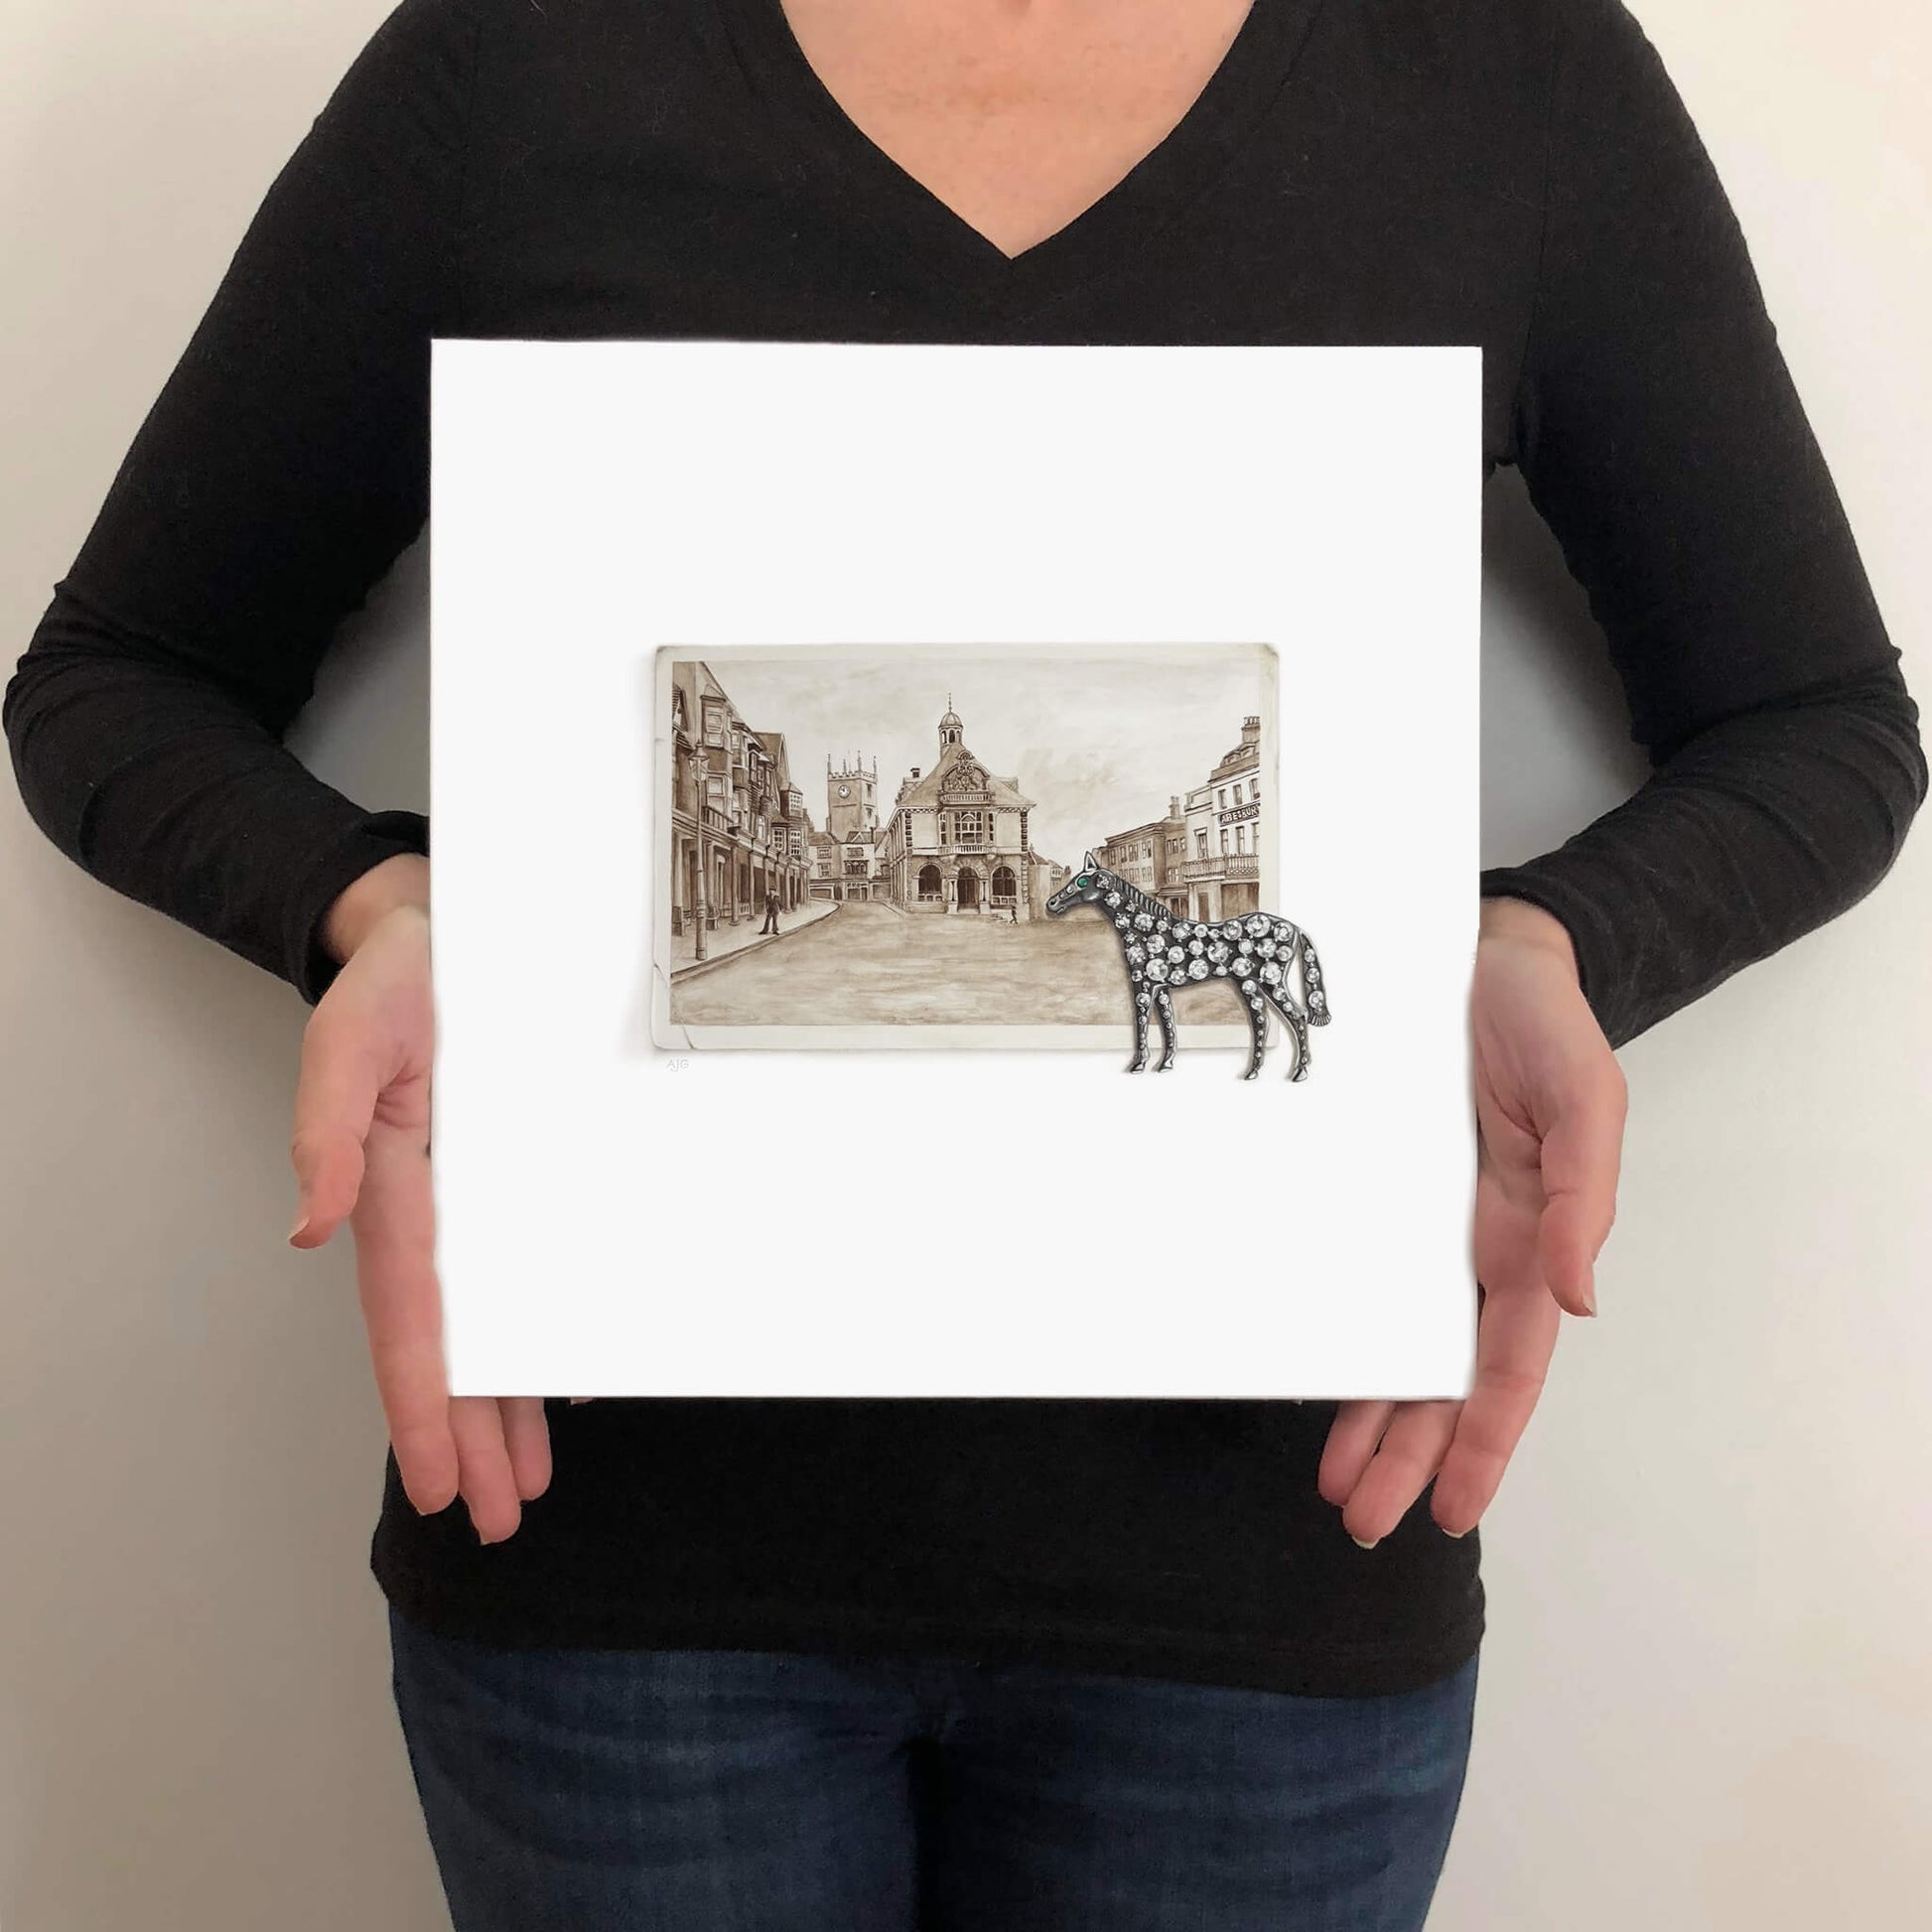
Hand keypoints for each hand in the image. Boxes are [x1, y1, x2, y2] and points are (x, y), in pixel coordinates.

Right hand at [288, 880, 550, 1541]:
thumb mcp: (354, 1036)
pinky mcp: (518, 1174)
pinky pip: (531, 1268)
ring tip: (529, 1480)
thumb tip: (308, 1227)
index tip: (440, 1482)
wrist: (440, 930)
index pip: (410, 1320)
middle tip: (501, 1517)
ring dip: (507, 1404)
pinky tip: (567, 1374)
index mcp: (394, 1189)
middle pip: (456, 1345)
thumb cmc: (396, 980)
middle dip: (473, 1435)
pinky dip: (544, 1326)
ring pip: (493, 1321)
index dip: (423, 1404)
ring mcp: (478, 1198)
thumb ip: (326, 1126)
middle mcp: (438, 1208)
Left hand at [1318, 896, 1625, 1545]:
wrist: (1487, 956)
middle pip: (1441, 1376)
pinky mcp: (1374, 1191)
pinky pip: (1352, 1273)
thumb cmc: (1548, 1027)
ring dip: (1368, 1417)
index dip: (1482, 1442)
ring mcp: (1421, 1226)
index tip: (1452, 1511)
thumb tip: (1579, 1299)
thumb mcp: (1586, 1103)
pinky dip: (1335, 1327)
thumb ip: (1585, 1198)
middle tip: (1364, 1522)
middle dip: (1408, 1455)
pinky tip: (1309, 1370)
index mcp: (1530, 1240)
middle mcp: (1473, 1249)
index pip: (1506, 1367)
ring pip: (1394, 1342)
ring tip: (1332, 1482)